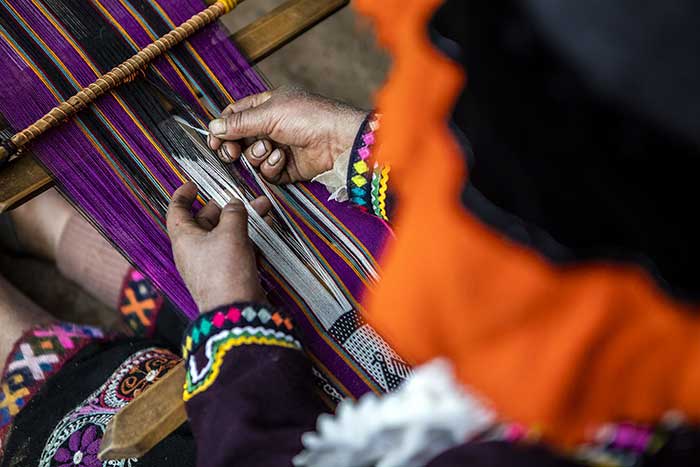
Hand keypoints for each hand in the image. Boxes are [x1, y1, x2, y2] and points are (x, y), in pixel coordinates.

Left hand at [166, 182, 270, 311]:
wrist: (235, 311)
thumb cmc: (225, 272)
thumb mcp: (230, 234)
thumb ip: (234, 213)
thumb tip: (235, 204)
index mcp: (185, 238)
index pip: (177, 211)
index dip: (183, 195)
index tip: (193, 185)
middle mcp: (194, 251)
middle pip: (206, 220)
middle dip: (227, 206)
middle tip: (245, 196)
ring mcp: (211, 263)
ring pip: (226, 234)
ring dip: (244, 220)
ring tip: (264, 208)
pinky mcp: (228, 274)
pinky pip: (236, 249)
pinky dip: (249, 238)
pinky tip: (266, 230)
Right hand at [207, 86, 366, 183]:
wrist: (338, 141)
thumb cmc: (310, 117)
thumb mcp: (269, 113)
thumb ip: (239, 123)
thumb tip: (214, 127)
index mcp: (267, 105)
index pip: (235, 116)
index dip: (222, 128)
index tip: (214, 140)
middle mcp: (271, 127)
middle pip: (239, 140)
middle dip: (234, 147)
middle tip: (233, 153)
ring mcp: (279, 148)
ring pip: (252, 158)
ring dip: (257, 155)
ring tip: (270, 149)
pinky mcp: (287, 168)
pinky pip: (267, 172)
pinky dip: (271, 167)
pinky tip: (283, 159)